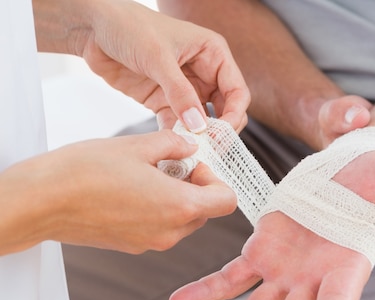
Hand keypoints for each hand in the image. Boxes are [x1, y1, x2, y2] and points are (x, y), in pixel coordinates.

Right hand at [1, 131, 235, 254]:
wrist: (40, 202)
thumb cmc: (85, 172)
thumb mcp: (137, 146)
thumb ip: (173, 145)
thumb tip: (190, 147)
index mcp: (179, 207)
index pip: (226, 201)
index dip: (216, 179)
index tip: (194, 164)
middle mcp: (170, 232)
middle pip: (205, 211)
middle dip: (195, 186)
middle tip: (169, 164)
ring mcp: (150, 243)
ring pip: (182, 220)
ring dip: (175, 197)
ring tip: (146, 174)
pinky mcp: (132, 246)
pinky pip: (159, 227)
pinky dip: (156, 210)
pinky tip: (129, 189)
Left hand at [80, 1, 249, 131]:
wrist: (92, 28)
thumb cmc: (128, 26)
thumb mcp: (158, 58)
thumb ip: (180, 93)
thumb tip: (199, 126)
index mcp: (213, 54)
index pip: (237, 91)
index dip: (233, 115)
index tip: (221, 134)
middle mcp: (204, 72)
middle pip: (225, 110)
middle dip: (219, 130)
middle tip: (210, 148)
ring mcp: (184, 89)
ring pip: (203, 121)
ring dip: (199, 137)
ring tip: (191, 151)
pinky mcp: (165, 101)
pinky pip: (178, 125)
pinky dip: (177, 138)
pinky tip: (173, 148)